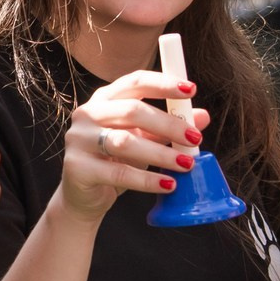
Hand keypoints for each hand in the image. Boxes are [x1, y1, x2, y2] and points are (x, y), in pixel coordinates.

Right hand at [58, 69, 199, 219]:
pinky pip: (119, 172)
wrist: (83, 198)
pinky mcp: (77, 167)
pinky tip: (168, 185)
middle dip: (168, 124)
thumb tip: (202, 116)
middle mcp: (88, 114)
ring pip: (124, 142)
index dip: (163, 84)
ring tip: (186, 164)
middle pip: (132, 110)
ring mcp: (78, 139)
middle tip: (195, 139)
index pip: (135, 83)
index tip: (191, 90)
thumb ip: (168, 128)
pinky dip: (147, 180)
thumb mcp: (145, 141)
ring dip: (161, 153)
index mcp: (104, 99)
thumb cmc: (115, 162)